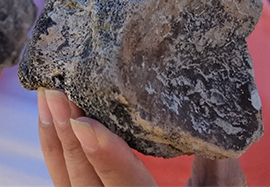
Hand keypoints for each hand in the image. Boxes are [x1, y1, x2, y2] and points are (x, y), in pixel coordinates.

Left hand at [37, 89, 246, 186]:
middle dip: (68, 137)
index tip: (85, 123)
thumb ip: (221, 176)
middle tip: (56, 92)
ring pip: (66, 182)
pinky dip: (56, 151)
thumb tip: (217, 137)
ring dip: (55, 140)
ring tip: (47, 98)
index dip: (105, 157)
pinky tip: (53, 121)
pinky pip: (65, 182)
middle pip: (85, 182)